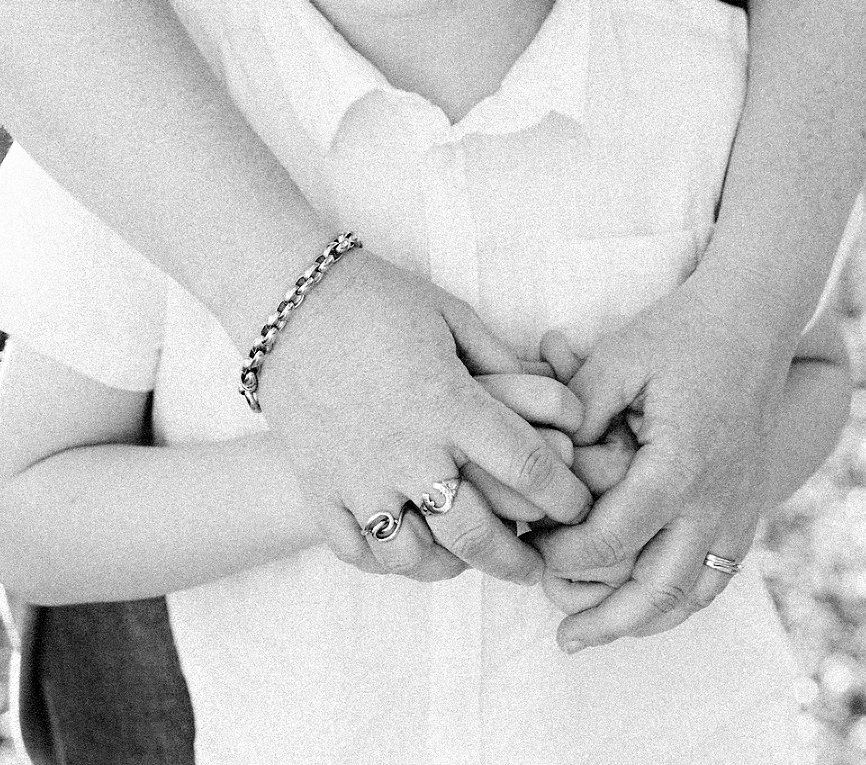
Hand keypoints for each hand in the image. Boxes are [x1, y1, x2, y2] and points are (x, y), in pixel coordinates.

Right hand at [257, 250, 592, 585]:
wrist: (289, 300)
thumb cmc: (379, 299)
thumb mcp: (452, 316)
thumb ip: (504, 363)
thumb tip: (555, 403)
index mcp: (451, 405)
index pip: (529, 468)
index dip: (565, 496)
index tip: (577, 506)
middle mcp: (409, 453)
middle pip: (479, 536)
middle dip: (519, 560)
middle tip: (536, 565)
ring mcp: (360, 480)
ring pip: (418, 559)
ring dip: (453, 567)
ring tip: (470, 560)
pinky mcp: (321, 490)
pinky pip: (360, 553)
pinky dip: (389, 560)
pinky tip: (409, 547)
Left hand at [531, 276, 790, 650]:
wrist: (754, 321)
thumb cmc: (679, 333)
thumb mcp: (618, 357)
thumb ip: (578, 409)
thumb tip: (546, 463)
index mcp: (678, 465)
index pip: (612, 538)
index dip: (565, 554)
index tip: (531, 548)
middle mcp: (714, 500)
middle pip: (657, 589)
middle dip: (604, 619)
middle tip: (561, 637)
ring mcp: (739, 510)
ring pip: (692, 595)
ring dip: (642, 622)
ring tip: (595, 636)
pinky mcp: (749, 509)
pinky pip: (718, 577)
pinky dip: (681, 603)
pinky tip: (646, 609)